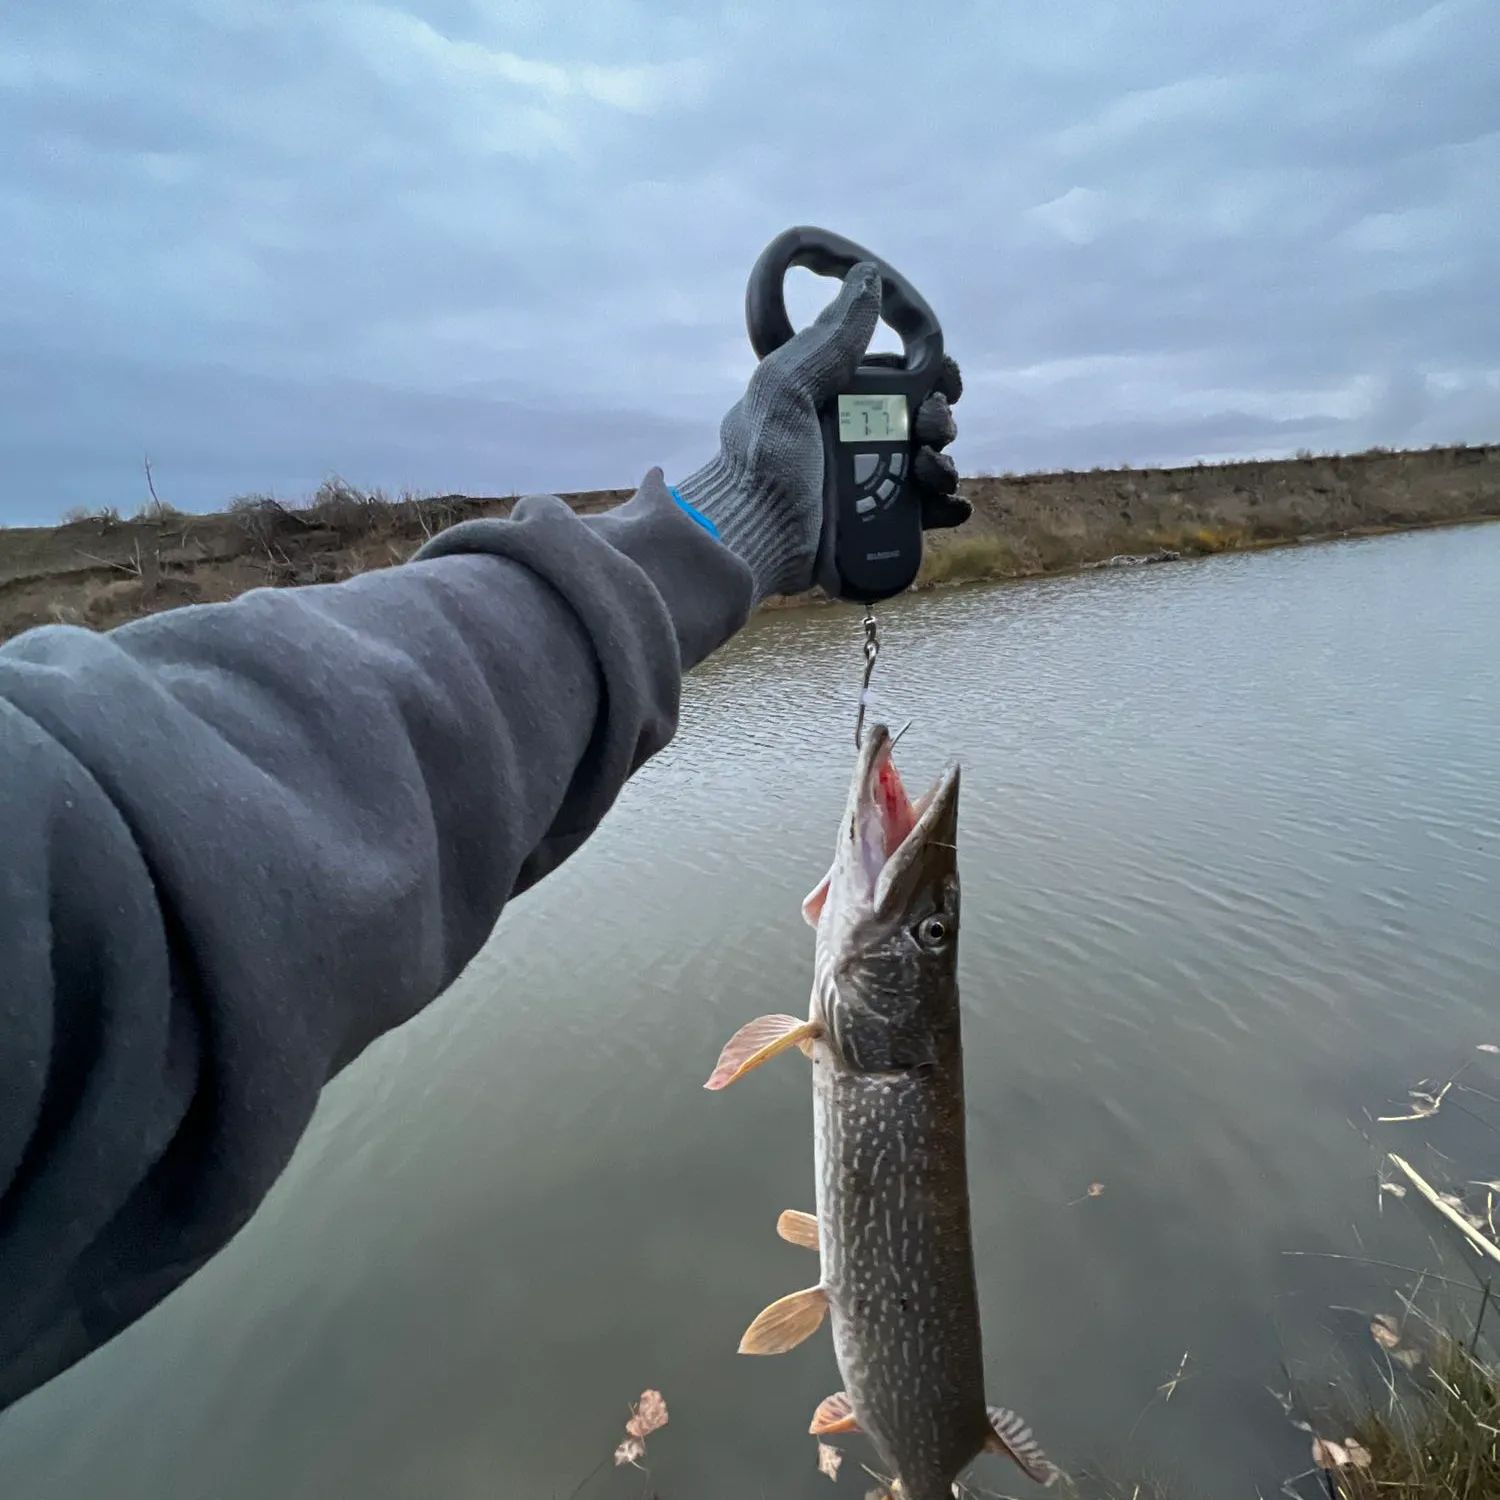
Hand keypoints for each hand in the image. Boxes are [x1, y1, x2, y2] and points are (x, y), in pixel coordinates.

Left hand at [675, 264, 966, 600]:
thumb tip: (866, 277)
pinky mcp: (876, 528)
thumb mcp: (786, 386)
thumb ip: (830, 336)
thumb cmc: (758, 459)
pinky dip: (946, 506)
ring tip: (927, 470)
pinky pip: (926, 514)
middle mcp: (854, 439)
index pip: (899, 377)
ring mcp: (868, 486)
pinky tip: (947, 504)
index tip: (943, 379)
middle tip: (929, 430)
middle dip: (938, 420)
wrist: (750, 535)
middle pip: (922, 421)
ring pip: (929, 465)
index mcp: (834, 399)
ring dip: (943, 463)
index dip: (931, 374)